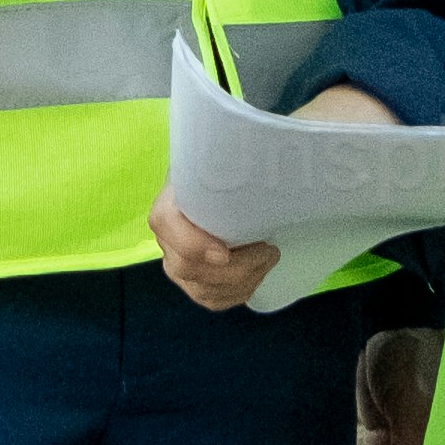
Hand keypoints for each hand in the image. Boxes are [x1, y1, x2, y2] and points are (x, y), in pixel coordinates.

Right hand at [151, 80, 395, 311]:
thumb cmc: (242, 168)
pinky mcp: (195, 282)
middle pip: (185, 266)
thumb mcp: (240, 156)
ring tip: (269, 257)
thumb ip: (246, 154)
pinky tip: (259, 273)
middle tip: (269, 249)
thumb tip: (282, 144)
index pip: (163, 222)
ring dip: (242, 280)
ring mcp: (177, 260)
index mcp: (172, 194)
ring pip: (201, 288)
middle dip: (235, 267)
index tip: (225, 252)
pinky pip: (212, 300)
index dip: (191, 243)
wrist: (242, 186)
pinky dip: (239, 292)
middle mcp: (168, 232)